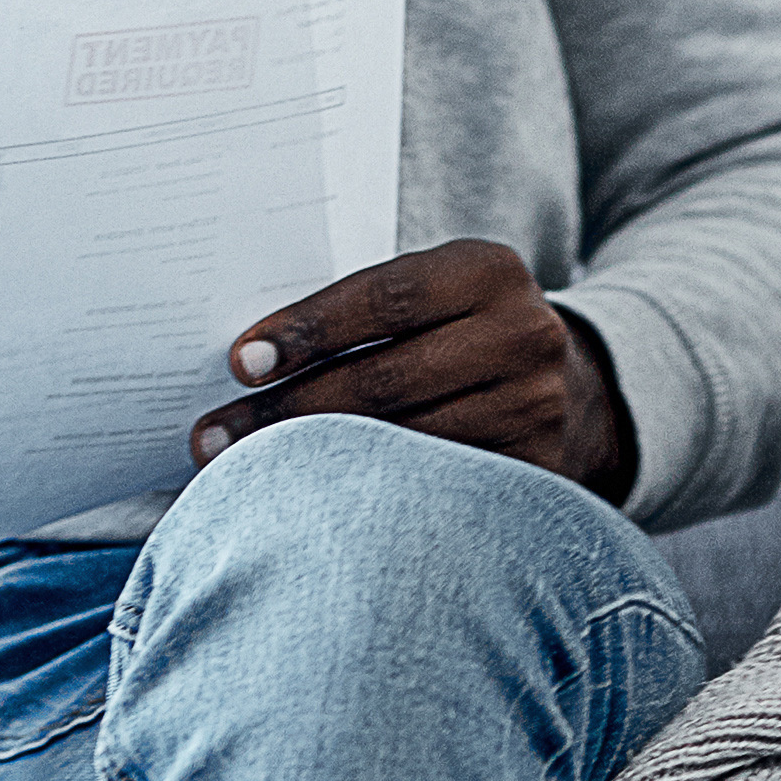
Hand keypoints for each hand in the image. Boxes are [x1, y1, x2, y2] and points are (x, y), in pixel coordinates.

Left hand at [188, 238, 635, 502]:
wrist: (568, 387)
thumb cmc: (454, 333)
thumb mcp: (432, 293)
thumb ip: (364, 313)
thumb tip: (247, 360)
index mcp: (489, 271)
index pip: (387, 297)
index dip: (308, 329)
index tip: (240, 362)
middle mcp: (524, 335)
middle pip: (386, 380)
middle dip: (287, 411)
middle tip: (212, 436)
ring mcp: (535, 410)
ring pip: (403, 445)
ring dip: (313, 466)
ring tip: (238, 481)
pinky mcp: (534, 473)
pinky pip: (432, 491)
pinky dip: (364, 501)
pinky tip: (311, 509)